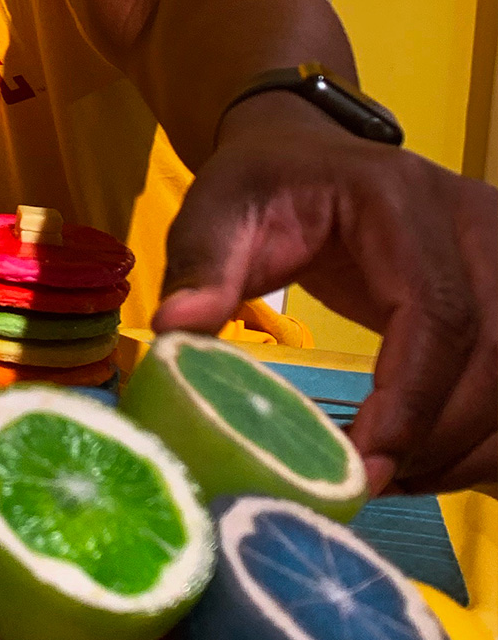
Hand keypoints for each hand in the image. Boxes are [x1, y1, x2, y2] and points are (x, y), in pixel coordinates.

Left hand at [158, 91, 497, 493]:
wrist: (308, 154)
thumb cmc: (262, 182)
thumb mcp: (219, 209)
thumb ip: (201, 265)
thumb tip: (174, 331)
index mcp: (400, 201)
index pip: (438, 311)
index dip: (411, 398)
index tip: (364, 463)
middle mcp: (475, 225)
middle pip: (494, 354)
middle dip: (437, 436)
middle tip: (366, 484)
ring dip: (464, 445)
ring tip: (388, 479)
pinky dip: (478, 433)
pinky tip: (420, 459)